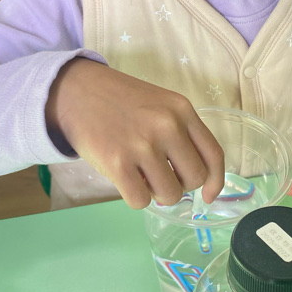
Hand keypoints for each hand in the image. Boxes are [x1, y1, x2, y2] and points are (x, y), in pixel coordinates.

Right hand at [46, 58, 224, 209]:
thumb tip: (191, 181)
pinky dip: (136, 198)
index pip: (213, 155)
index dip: (215, 181)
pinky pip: (141, 201)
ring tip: (141, 176)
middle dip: (180, 185)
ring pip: (170, 194)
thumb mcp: (160, 104)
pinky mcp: (118, 163)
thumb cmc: (120, 100)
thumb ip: (181, 133)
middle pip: (194, 179)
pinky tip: (126, 180)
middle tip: (161, 176)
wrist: (76, 90)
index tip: (208, 195)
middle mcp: (167, 126)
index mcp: (182, 110)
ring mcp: (143, 145)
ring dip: (157, 193)